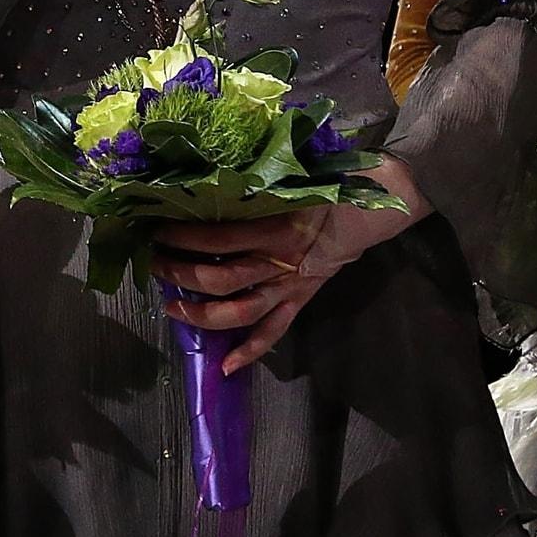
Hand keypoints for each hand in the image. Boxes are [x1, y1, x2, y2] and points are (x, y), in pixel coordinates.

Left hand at [151, 156, 430, 372]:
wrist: (382, 202)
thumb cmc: (339, 178)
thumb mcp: (301, 170)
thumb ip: (263, 177)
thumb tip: (213, 169)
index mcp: (281, 225)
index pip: (221, 236)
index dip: (185, 236)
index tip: (157, 229)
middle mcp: (282, 261)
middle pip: (222, 278)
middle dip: (182, 275)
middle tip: (155, 267)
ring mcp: (292, 285)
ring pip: (241, 311)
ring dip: (202, 315)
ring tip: (172, 309)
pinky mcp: (303, 299)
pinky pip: (276, 330)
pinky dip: (252, 351)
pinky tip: (226, 366)